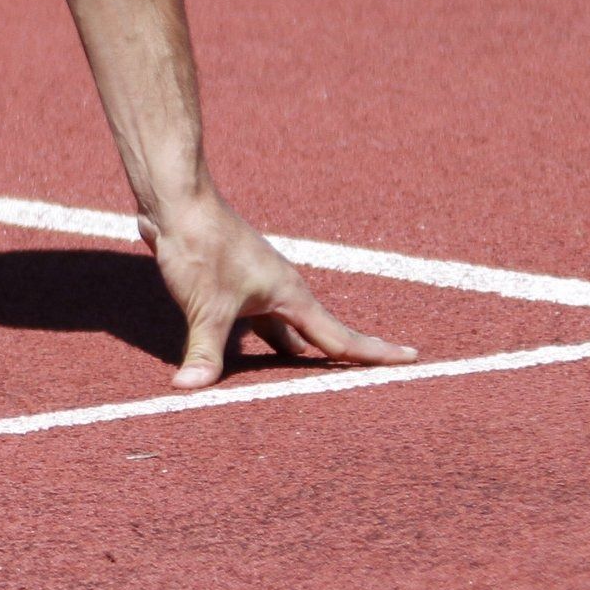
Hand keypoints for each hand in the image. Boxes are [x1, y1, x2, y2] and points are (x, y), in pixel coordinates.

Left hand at [140, 192, 416, 388]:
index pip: (342, 337)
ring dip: (295, 355)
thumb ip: (205, 352)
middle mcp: (280, 291)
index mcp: (290, 296)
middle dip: (342, 360)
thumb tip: (190, 390)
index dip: (377, 353)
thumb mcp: (205, 306)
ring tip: (311, 383)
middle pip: (318, 336)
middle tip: (370, 386)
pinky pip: (254, 322)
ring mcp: (255, 286)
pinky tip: (250, 360)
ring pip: (283, 330)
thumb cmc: (201, 245)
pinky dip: (259, 343)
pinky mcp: (229, 283)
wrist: (175, 200)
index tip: (414, 359)